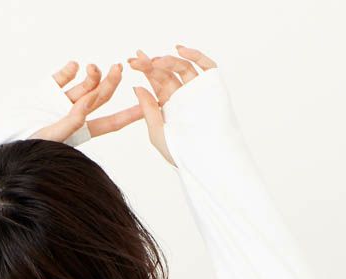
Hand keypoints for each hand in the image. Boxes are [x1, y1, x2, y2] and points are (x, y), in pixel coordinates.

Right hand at [32, 60, 144, 141]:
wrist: (3, 141)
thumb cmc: (29, 149)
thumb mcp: (54, 137)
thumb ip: (72, 119)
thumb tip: (89, 100)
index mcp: (81, 131)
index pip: (111, 123)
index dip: (130, 114)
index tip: (148, 105)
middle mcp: (74, 115)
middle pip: (100, 97)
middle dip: (112, 82)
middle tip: (120, 68)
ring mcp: (60, 101)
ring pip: (83, 84)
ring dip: (92, 74)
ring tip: (92, 68)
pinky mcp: (46, 90)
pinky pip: (62, 77)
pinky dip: (70, 69)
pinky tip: (75, 65)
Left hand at [127, 44, 218, 166]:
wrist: (204, 161)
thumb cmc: (180, 153)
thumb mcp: (157, 131)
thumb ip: (147, 109)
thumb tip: (136, 87)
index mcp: (169, 104)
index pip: (156, 82)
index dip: (145, 70)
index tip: (132, 61)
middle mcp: (183, 94)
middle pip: (168, 73)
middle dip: (152, 64)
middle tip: (138, 59)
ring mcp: (198, 89)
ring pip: (184, 67)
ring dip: (169, 61)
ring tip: (156, 61)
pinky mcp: (213, 86)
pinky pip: (206, 66)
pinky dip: (196, 55)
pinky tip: (180, 50)